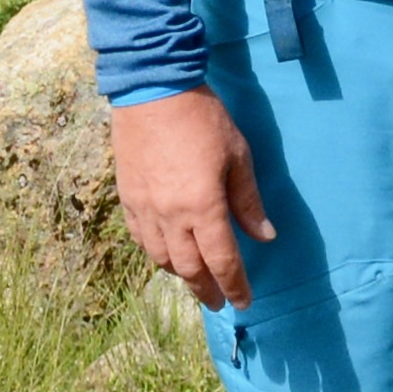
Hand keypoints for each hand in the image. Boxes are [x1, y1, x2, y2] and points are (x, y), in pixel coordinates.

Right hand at [108, 89, 270, 310]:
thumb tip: (265, 236)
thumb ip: (248, 201)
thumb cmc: (204, 120)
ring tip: (195, 279)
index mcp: (204, 207)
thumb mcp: (238, 156)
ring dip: (180, 275)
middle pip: (189, 268)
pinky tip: (165, 252)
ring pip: (161, 258)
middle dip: (207, 290)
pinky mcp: (127, 197)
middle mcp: (171, 216)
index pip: (222, 261)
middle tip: (219, 301)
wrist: (153, 89)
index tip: (244, 302)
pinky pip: (139, 237)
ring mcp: (145, 208)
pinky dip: (155, 252)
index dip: (235, 285)